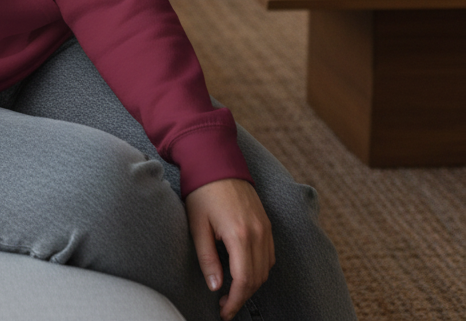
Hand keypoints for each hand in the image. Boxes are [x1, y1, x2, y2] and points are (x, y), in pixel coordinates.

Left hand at [185, 178, 274, 319]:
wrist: (215, 162)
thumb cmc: (202, 192)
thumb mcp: (198, 225)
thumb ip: (207, 258)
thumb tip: (215, 287)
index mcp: (239, 235)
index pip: (244, 280)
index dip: (235, 301)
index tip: (223, 311)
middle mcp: (258, 233)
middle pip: (257, 278)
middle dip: (243, 296)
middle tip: (225, 304)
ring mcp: (265, 227)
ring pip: (266, 269)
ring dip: (252, 284)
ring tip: (233, 290)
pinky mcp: (266, 222)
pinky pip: (270, 255)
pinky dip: (260, 268)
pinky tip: (244, 271)